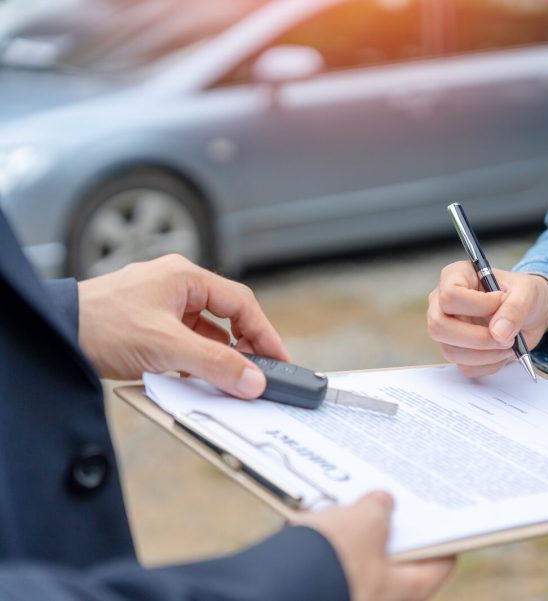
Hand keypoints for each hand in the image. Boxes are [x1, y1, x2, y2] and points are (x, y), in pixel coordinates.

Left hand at [77, 254, 288, 397]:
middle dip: (241, 348)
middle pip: (225, 318)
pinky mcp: (146, 325)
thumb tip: (254, 380)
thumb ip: (216, 364)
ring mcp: (160, 305)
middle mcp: (176, 286)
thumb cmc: (102, 326)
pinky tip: (192, 379)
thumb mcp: (168, 348)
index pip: (241, 303)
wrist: (55, 334)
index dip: (264, 333)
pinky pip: (183, 342)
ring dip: (215, 358)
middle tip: (254, 375)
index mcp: (185, 277)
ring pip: (204, 333)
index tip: (278, 360)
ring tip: (224, 382)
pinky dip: (193, 361)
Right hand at [303, 492, 454, 600]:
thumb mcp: (365, 521)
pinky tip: (314, 519)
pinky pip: (327, 564)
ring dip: (351, 531)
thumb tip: (382, 502)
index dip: (443, 534)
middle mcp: (379, 600)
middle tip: (388, 496)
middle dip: (388, 525)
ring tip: (345, 501)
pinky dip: (325, 543)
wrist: (271, 588)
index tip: (441, 511)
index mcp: (405, 591)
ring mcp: (347, 595)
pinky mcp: (316, 590)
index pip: (440, 562)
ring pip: (357, 559)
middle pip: (395, 557)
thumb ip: (379, 507)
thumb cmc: (331, 561)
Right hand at [426, 261, 547, 377]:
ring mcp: (446, 330)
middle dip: (478, 338)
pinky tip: (502, 352)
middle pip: (439, 327)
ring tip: (510, 342)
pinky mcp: (456, 351)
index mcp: (455, 277)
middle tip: (507, 337)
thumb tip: (498, 333)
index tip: (501, 302)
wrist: (531, 314)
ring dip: (487, 354)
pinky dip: (490, 364)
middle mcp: (442, 303)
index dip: (478, 306)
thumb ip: (515, 308)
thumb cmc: (523, 294)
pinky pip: (466, 367)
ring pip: (451, 352)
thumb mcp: (527, 292)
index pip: (450, 296)